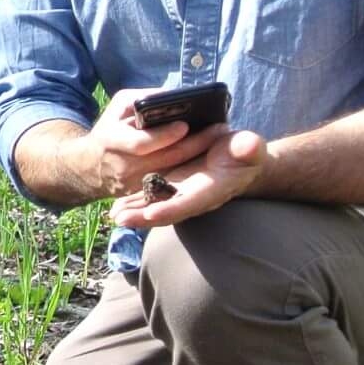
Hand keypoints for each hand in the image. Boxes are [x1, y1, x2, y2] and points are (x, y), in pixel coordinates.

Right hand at [74, 88, 229, 203]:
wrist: (88, 168)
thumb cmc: (109, 130)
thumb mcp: (118, 107)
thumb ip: (142, 98)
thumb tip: (170, 96)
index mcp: (113, 141)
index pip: (142, 143)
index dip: (165, 135)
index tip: (185, 124)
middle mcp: (123, 166)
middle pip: (166, 158)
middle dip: (195, 144)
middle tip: (219, 129)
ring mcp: (133, 183)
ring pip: (173, 171)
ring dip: (197, 156)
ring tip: (218, 139)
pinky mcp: (143, 194)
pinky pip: (170, 182)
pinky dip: (189, 168)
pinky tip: (206, 155)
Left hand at [108, 129, 266, 228]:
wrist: (238, 159)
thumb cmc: (245, 152)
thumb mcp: (249, 147)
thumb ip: (249, 148)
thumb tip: (250, 146)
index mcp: (213, 189)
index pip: (190, 202)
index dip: (172, 208)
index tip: (151, 214)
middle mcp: (194, 196)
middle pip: (166, 211)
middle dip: (143, 216)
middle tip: (120, 219)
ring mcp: (181, 194)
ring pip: (155, 207)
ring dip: (134, 213)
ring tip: (113, 215)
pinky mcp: (172, 188)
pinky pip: (151, 199)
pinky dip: (134, 203)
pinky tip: (116, 207)